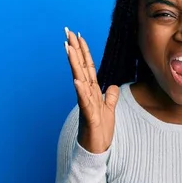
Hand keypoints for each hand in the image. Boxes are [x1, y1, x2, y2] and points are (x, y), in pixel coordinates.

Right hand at [64, 27, 118, 153]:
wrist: (96, 151)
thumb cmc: (100, 131)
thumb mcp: (109, 110)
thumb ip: (111, 97)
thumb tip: (114, 86)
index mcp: (92, 91)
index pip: (87, 67)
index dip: (84, 51)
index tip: (78, 35)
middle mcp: (86, 95)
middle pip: (80, 68)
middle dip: (74, 50)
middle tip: (67, 32)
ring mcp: (86, 104)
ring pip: (79, 80)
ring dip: (74, 64)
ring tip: (68, 48)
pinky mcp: (89, 116)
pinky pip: (84, 102)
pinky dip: (81, 91)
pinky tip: (77, 80)